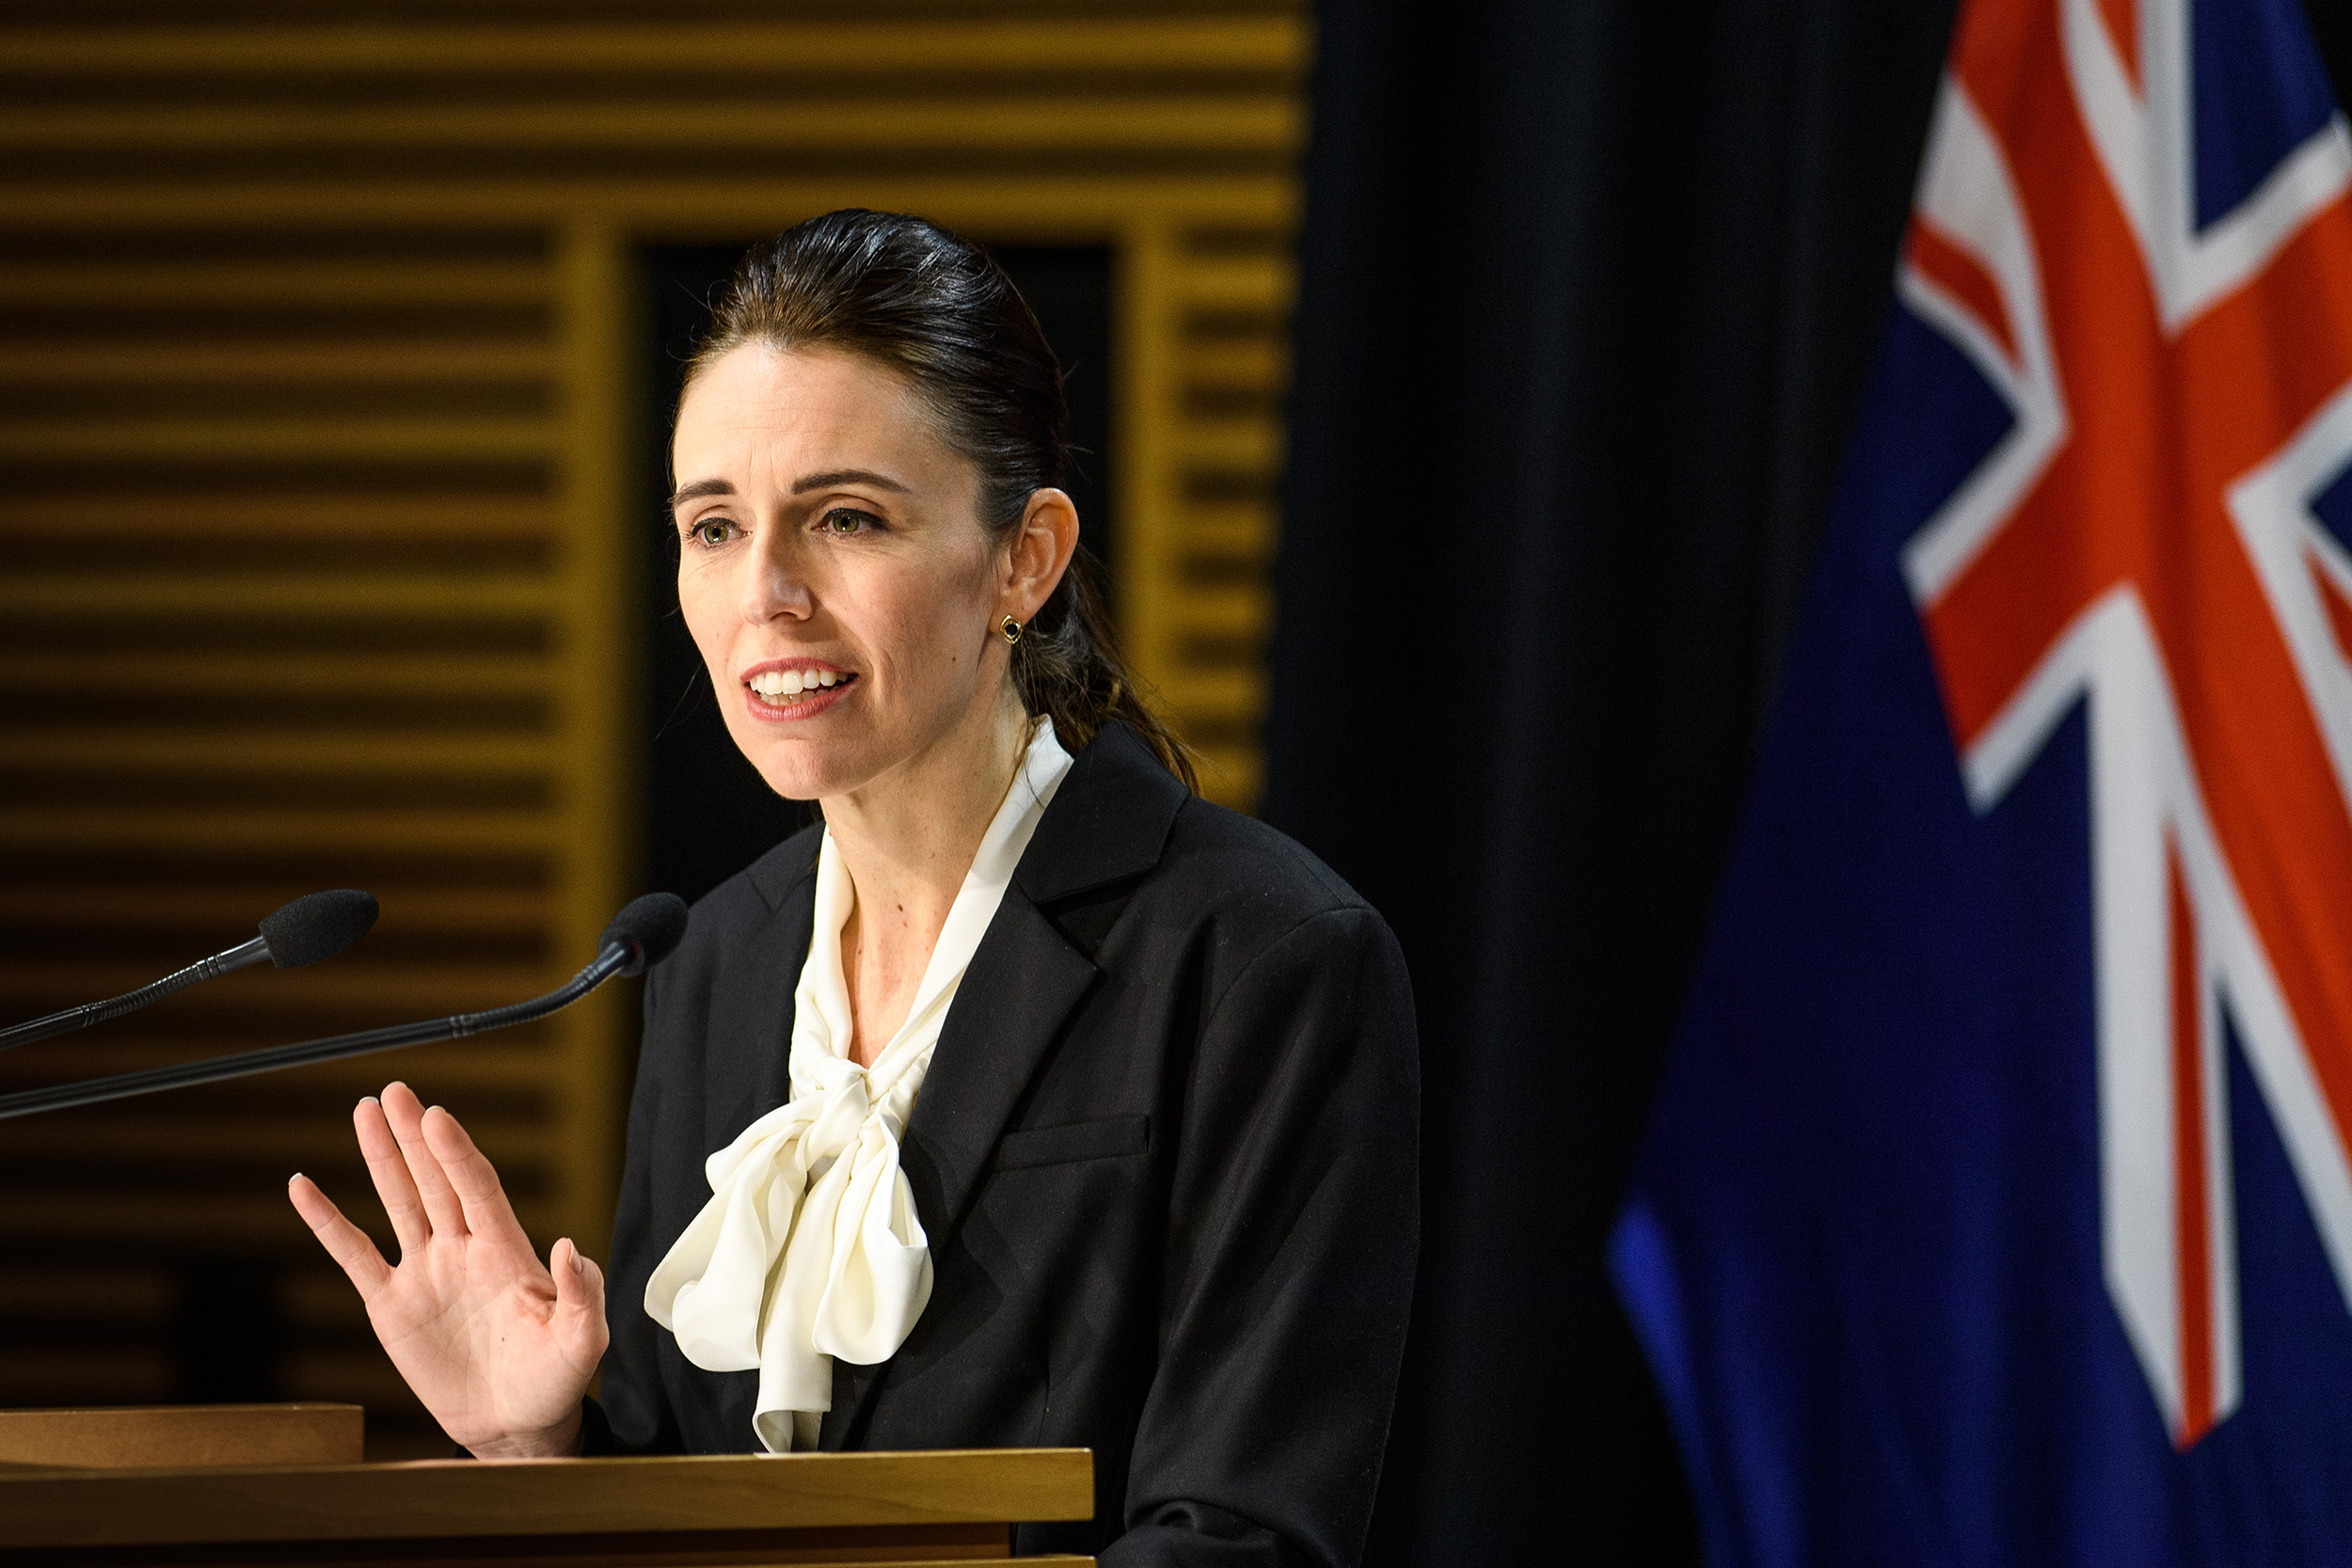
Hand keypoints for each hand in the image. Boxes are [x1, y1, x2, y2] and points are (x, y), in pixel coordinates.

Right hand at [288, 1081, 606, 1456]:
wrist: (514, 1424)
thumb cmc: (554, 1379)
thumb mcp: (582, 1342)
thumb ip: (582, 1295)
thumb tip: (569, 1247)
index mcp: (507, 1252)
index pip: (479, 1190)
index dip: (458, 1155)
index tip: (438, 1118)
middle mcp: (463, 1250)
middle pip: (435, 1180)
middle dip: (415, 1136)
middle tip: (396, 1091)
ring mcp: (426, 1272)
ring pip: (397, 1202)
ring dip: (380, 1159)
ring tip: (364, 1111)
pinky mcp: (392, 1304)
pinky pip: (354, 1255)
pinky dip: (328, 1223)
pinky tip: (303, 1189)